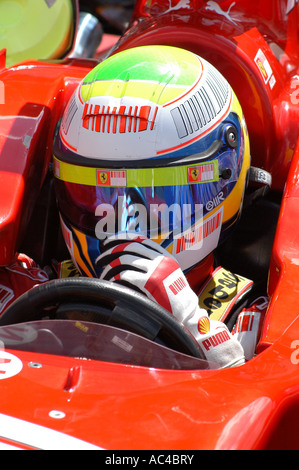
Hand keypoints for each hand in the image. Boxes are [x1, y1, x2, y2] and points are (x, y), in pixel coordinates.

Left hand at [97, 235, 244, 366]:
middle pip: (130, 247)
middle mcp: (161, 260)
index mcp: (166, 257)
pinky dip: (114, 277)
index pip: (141, 239)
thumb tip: (129, 260)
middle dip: (111, 251)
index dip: (122, 238)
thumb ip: (154, 267)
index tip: (110, 241)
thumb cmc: (174, 300)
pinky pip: (125, 274)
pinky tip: (110, 282)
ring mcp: (157, 270)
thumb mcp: (169, 276)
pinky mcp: (150, 283)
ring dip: (110, 265)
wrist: (187, 315)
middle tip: (100, 258)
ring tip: (103, 272)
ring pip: (125, 259)